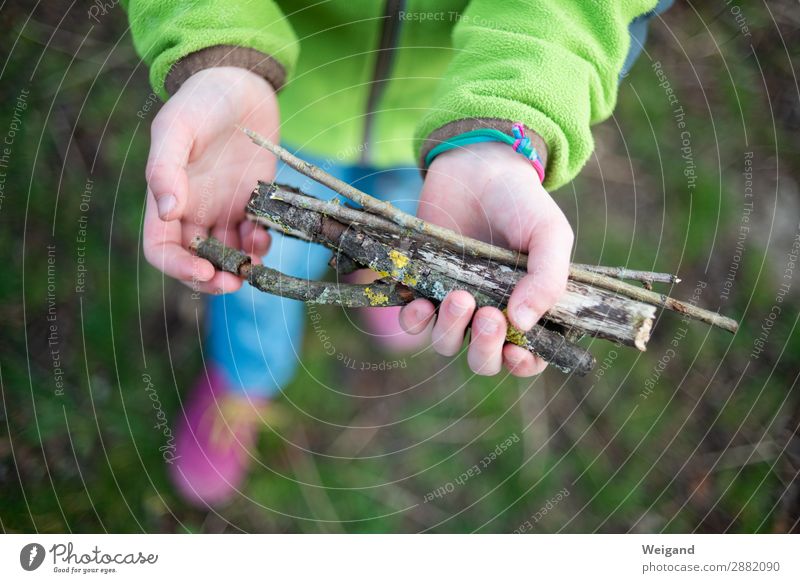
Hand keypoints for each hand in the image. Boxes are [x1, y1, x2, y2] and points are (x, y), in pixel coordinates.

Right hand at [143, 67, 277, 293]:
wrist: (241, 83)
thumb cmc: (202, 100)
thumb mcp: (177, 127)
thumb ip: (165, 168)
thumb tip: (166, 211)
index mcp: (166, 197)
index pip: (161, 249)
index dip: (179, 268)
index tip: (205, 272)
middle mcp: (193, 209)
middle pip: (195, 261)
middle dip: (213, 279)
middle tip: (236, 282)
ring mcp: (223, 208)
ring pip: (227, 254)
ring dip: (240, 266)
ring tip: (257, 261)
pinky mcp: (251, 201)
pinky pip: (253, 236)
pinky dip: (259, 245)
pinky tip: (266, 237)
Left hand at [399, 142, 573, 376]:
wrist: (478, 166)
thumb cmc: (520, 202)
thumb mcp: (549, 234)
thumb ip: (548, 278)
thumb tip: (523, 324)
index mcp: (529, 309)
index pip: (528, 358)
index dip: (522, 365)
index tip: (516, 352)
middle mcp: (491, 313)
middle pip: (484, 361)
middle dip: (485, 350)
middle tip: (489, 316)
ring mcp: (456, 303)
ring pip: (447, 344)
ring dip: (451, 330)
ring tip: (460, 296)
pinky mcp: (424, 286)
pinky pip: (414, 322)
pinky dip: (414, 320)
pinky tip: (421, 303)